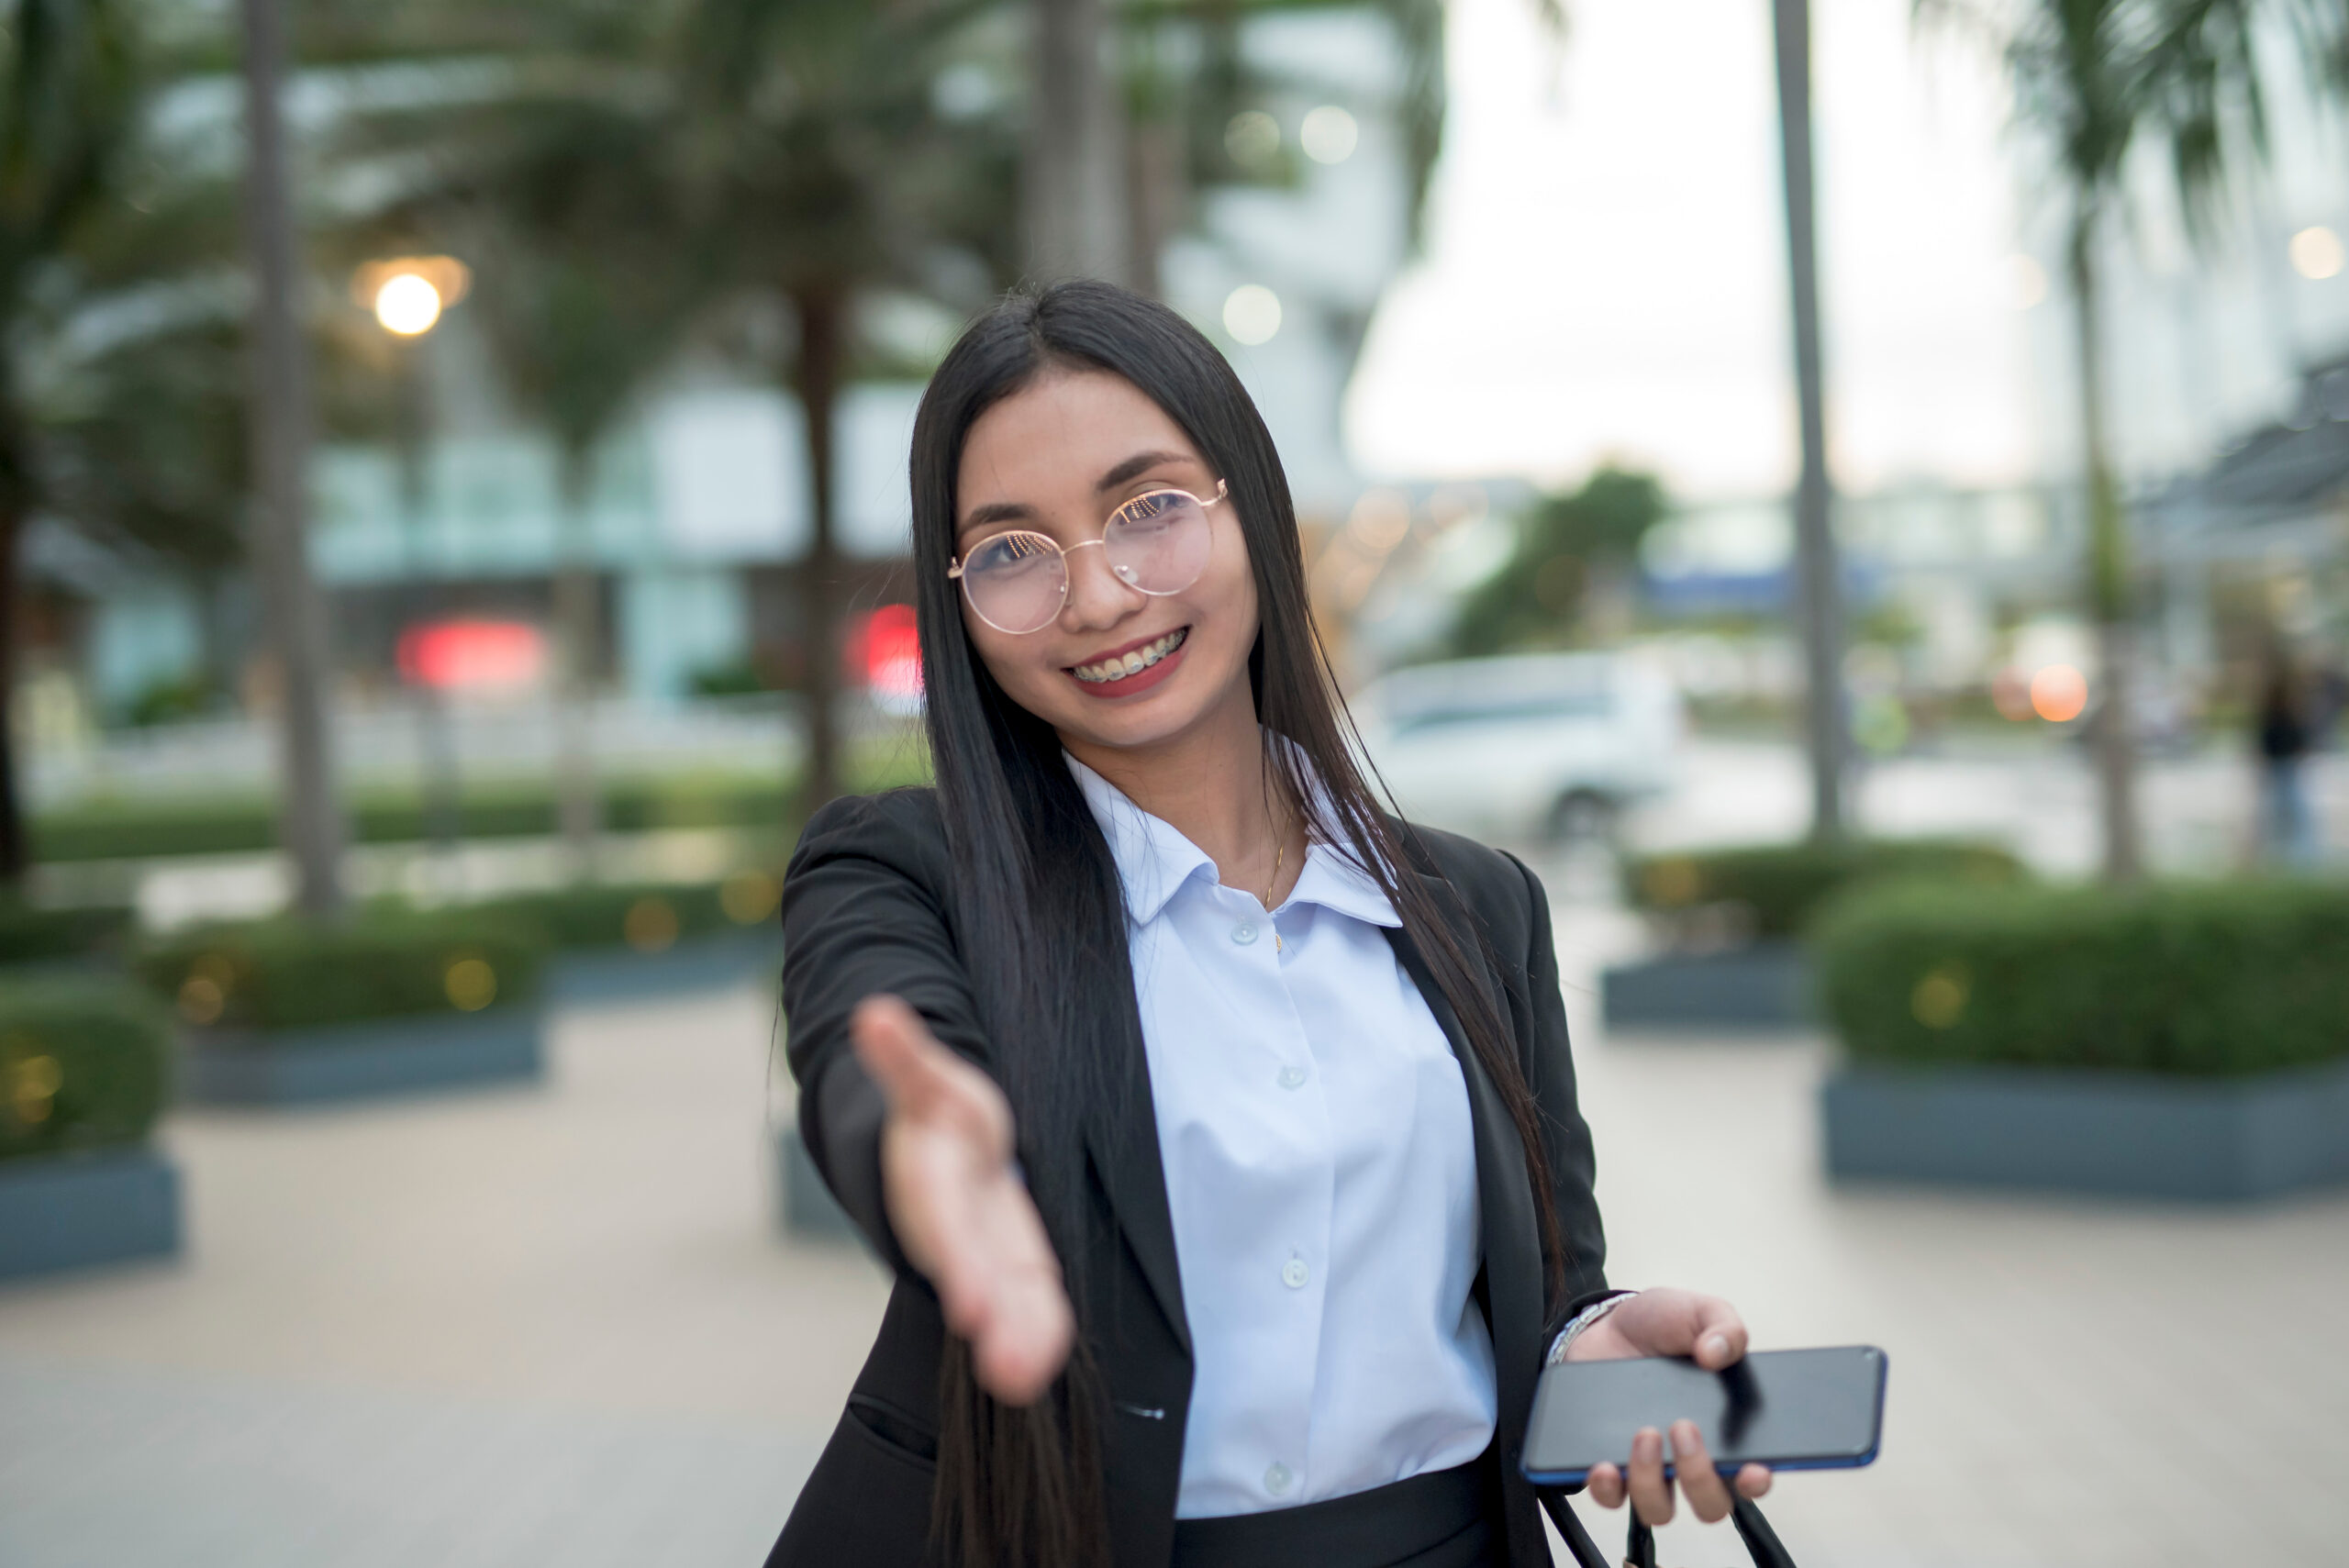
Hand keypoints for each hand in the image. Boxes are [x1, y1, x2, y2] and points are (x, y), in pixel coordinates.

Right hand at [852, 994, 1072, 1405]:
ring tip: (1025, 1379)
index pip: (941, 1223)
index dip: (958, 1262)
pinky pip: (1029, 1301)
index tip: (972, 1308)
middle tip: (1007, 1366)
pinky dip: (1039, 1330)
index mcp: (928, 1181)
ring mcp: (982, 1253)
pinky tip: (1045, 1362)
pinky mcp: (1013, 1267)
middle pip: (970, 1274)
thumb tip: (873, 1013)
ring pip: (1000, 1300)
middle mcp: (950, 1228)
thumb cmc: (938, 1115)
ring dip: (1015, 1339)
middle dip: (988, 1317)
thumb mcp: (927, 1079)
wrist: (942, 1150)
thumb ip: (904, 1055)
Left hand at [1567, 1287, 1773, 1525]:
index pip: (1752, 1475)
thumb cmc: (1662, 1326)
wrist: (1607, 1323)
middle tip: (1683, 1427)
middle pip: (1710, 1504)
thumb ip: (1723, 1327)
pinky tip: (1604, 1464)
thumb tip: (1717, 1353)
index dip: (1756, 1481)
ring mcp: (1650, 1466)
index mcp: (1727, 1429)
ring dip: (1652, 1482)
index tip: (1751, 1469)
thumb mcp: (1699, 1312)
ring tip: (1644, 1433)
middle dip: (1700, 1477)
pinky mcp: (1611, 1465)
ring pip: (1660, 1509)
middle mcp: (1691, 1458)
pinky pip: (1611, 1498)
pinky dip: (1608, 1489)